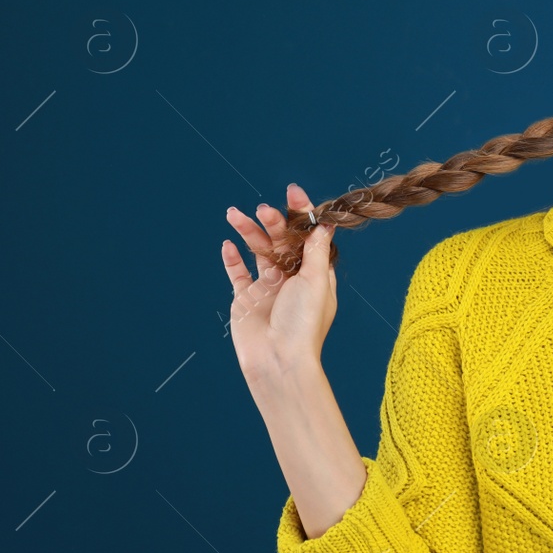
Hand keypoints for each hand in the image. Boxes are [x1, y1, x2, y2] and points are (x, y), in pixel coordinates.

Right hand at [221, 182, 337, 381]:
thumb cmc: (303, 323)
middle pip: (282, 241)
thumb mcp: (316, 281)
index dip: (302, 215)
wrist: (278, 360)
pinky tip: (227, 244)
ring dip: (247, 232)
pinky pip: (237, 274)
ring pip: (257, 251)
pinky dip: (232, 259)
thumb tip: (325, 223)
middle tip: (263, 210)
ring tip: (234, 215)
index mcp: (315, 274)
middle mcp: (292, 278)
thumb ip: (316, 251)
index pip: (308, 237)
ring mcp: (268, 288)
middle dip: (273, 222)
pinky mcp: (246, 299)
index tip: (293, 193)